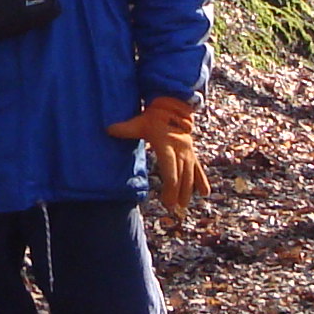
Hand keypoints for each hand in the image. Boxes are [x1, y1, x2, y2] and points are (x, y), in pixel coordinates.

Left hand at [105, 95, 206, 219]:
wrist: (173, 105)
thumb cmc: (153, 116)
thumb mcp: (139, 122)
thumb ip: (125, 128)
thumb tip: (108, 129)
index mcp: (168, 144)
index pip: (171, 168)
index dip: (170, 186)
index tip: (167, 200)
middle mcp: (180, 149)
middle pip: (181, 174)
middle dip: (178, 192)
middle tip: (173, 208)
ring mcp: (188, 151)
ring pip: (190, 173)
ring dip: (188, 190)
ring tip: (184, 206)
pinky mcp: (191, 152)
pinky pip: (198, 168)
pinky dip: (202, 180)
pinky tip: (205, 193)